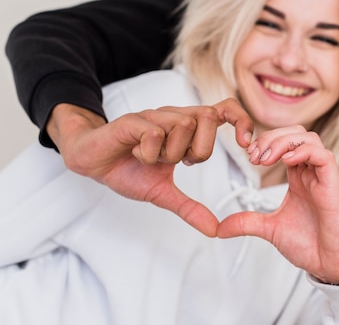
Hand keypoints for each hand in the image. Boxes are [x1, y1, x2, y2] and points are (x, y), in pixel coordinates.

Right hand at [47, 99, 253, 236]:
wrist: (92, 161)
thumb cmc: (129, 170)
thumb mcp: (164, 193)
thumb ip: (190, 208)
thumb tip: (215, 230)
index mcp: (187, 129)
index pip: (224, 109)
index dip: (240, 119)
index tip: (245, 144)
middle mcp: (175, 116)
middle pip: (208, 117)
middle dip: (198, 148)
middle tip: (177, 162)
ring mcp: (155, 116)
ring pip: (183, 124)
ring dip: (169, 152)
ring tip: (152, 159)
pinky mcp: (133, 120)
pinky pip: (154, 133)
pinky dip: (148, 153)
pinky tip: (136, 155)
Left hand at [217, 126, 338, 284]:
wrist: (330, 265)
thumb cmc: (311, 245)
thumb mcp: (270, 229)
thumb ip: (247, 222)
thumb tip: (220, 228)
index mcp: (298, 178)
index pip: (284, 143)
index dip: (265, 142)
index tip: (249, 157)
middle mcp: (310, 173)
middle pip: (296, 133)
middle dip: (272, 137)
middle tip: (254, 156)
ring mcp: (322, 177)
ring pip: (310, 139)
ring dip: (284, 142)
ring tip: (267, 159)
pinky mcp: (333, 186)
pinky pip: (324, 156)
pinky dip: (304, 152)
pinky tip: (287, 162)